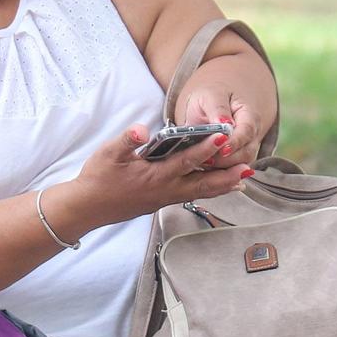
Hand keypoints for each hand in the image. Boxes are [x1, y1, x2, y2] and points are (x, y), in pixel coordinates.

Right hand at [62, 123, 252, 231]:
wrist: (87, 207)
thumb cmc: (97, 178)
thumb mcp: (107, 154)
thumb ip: (127, 140)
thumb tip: (142, 129)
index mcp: (153, 176)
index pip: (185, 161)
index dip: (205, 150)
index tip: (223, 139)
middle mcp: (164, 190)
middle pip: (202, 184)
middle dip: (226, 175)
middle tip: (248, 168)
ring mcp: (163, 198)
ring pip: (199, 193)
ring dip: (222, 186)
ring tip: (242, 180)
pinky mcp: (160, 202)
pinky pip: (191, 196)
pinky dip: (208, 192)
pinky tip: (218, 188)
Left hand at [180, 84, 264, 169]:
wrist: (212, 103)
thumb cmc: (211, 97)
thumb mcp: (211, 96)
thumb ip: (217, 108)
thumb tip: (225, 123)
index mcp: (249, 116)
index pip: (247, 131)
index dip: (236, 142)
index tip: (222, 149)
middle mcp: (251, 136)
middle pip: (245, 153)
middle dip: (226, 160)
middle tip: (205, 160)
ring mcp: (244, 150)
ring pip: (238, 166)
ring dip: (220, 168)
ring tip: (201, 164)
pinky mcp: (233, 162)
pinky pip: (228, 172)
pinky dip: (216, 173)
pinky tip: (201, 169)